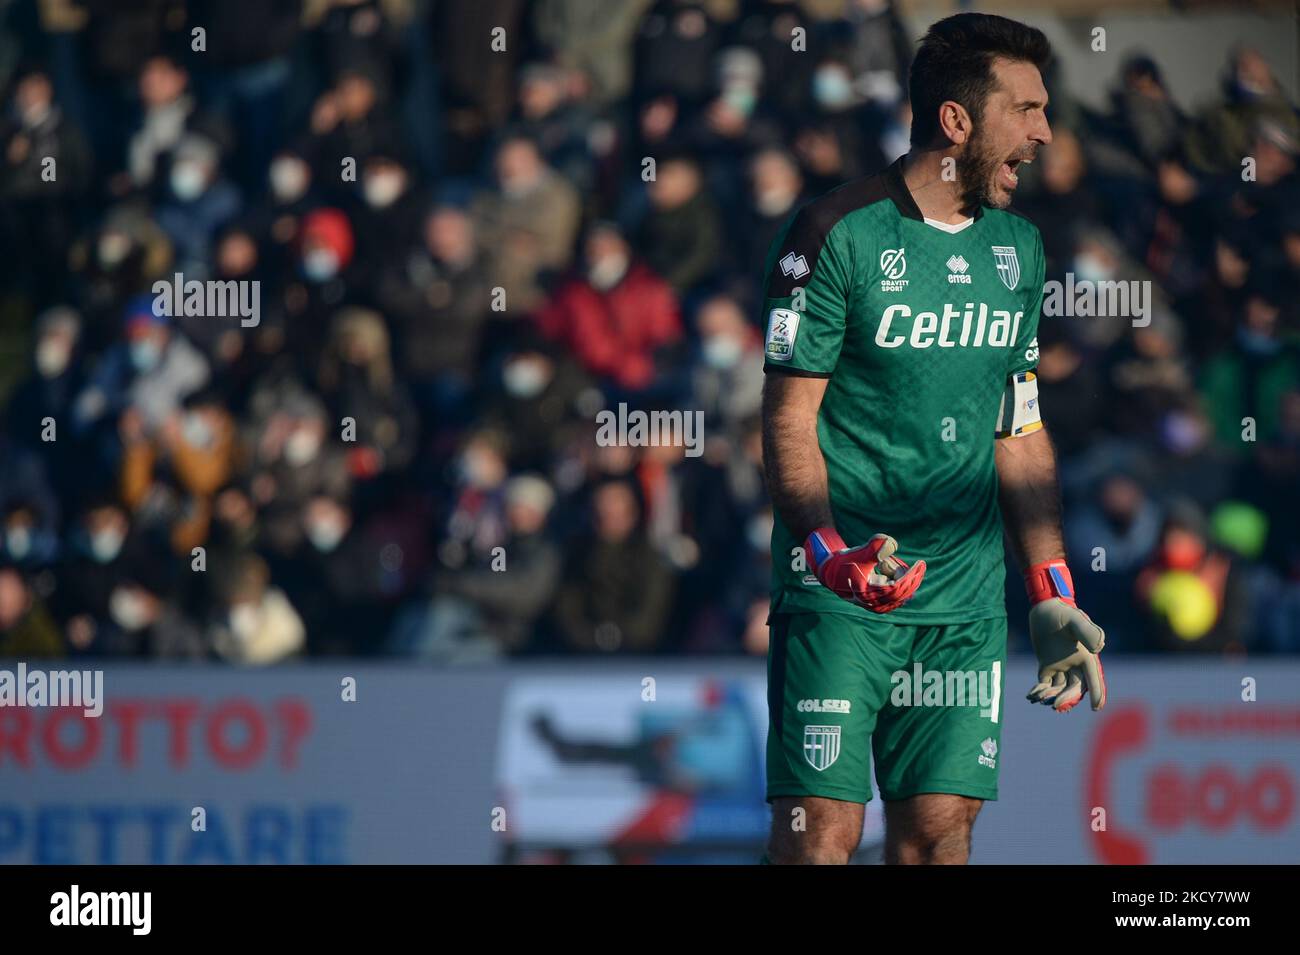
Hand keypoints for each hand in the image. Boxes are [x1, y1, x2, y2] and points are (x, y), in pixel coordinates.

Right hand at [804, 527, 925, 612]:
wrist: (831, 573)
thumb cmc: (844, 563)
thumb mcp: (858, 553)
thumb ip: (875, 547)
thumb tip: (892, 543)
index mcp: (868, 595)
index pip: (897, 588)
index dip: (911, 575)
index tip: (921, 564)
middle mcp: (874, 604)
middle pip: (902, 590)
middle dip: (906, 573)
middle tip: (909, 561)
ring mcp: (878, 605)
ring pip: (901, 590)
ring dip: (896, 574)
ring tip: (881, 563)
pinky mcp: (881, 604)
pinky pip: (898, 592)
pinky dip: (895, 578)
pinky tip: (883, 569)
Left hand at [1024, 560, 1105, 711]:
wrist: (1044, 607)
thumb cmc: (1062, 612)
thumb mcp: (1075, 620)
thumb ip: (1088, 632)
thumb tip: (1099, 648)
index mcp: (1086, 656)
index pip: (1093, 678)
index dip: (1096, 693)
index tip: (1095, 707)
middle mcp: (1075, 663)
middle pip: (1075, 687)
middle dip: (1067, 698)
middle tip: (1055, 704)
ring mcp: (1061, 665)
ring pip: (1060, 688)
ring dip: (1051, 696)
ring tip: (1038, 697)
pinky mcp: (1047, 664)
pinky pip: (1046, 683)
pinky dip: (1040, 691)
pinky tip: (1031, 696)